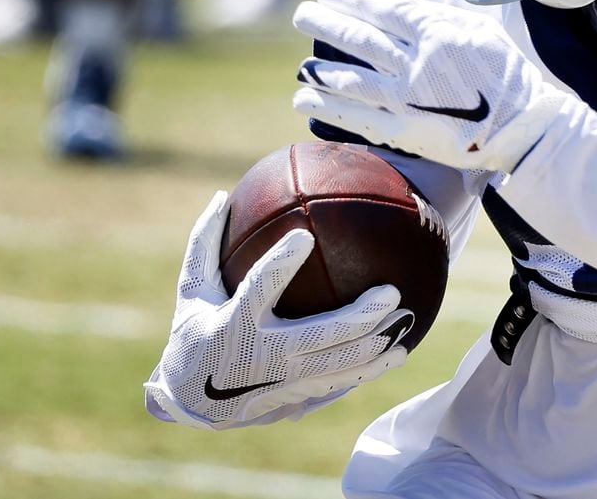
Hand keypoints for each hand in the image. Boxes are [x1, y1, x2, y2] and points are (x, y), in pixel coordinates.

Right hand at [143, 191, 408, 429]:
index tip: (304, 237)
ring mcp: (282, 377)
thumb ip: (204, 244)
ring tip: (404, 321)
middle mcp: (262, 353)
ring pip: (338, 363)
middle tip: (391, 292)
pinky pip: (339, 381)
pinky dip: (371, 369)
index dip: (281, 264)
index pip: (260, 288)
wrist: (192, 400)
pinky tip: (399, 352)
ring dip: (375, 344)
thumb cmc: (195, 332)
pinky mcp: (296, 393)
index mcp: (235, 321)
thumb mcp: (192, 290)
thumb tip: (219, 195)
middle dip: (358, 317)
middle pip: (318, 335)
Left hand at [291, 0, 571, 173]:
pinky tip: (306, 97)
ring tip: (302, 63)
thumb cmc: (508, 76)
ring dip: (321, 68)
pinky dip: (329, 106)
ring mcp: (408, 100)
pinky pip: (358, 116)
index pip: (384, 10)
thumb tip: (407, 11)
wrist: (524, 128)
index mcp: (438, 34)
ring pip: (352, 79)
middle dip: (327, 24)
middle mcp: (417, 64)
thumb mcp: (482, 32)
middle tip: (303, 15)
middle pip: (361, 39)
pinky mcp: (405, 131)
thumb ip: (443, 20)